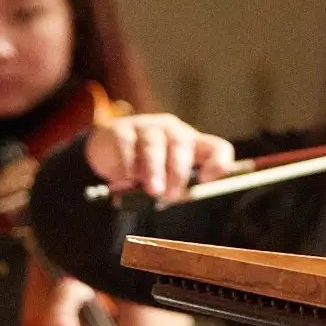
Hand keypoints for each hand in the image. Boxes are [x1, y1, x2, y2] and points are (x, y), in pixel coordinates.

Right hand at [84, 113, 236, 202]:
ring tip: (153, 190)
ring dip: (155, 169)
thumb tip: (172, 199)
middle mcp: (172, 130)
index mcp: (191, 143)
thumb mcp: (164, 178)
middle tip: (172, 195)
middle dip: (178, 171)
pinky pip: (127, 143)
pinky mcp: (122, 129)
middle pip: (182, 144)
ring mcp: (147, 126)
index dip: (219, 162)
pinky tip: (126, 177)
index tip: (208, 180)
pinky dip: (128, 161)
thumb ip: (173, 188)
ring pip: (154, 144)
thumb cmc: (143, 167)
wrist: (107, 148)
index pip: (216, 148)